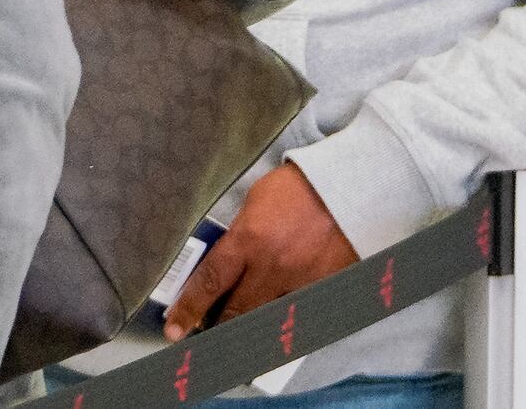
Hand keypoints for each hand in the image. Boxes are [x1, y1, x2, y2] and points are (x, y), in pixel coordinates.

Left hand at [163, 165, 356, 338]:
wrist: (351, 186)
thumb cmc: (300, 187)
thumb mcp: (257, 201)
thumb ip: (239, 233)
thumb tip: (225, 259)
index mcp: (248, 240)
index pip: (209, 283)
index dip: (188, 310)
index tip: (173, 330)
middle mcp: (270, 268)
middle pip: (235, 313)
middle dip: (216, 329)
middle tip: (204, 338)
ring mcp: (299, 283)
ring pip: (265, 323)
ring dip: (249, 331)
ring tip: (237, 339)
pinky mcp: (323, 291)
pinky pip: (297, 319)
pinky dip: (284, 325)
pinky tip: (277, 329)